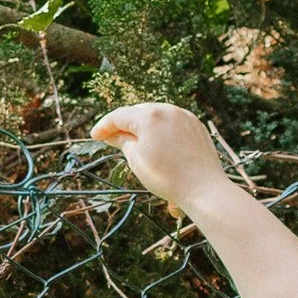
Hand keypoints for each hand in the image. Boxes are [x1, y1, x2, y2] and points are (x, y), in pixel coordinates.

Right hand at [90, 102, 236, 216]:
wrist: (203, 188)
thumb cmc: (167, 177)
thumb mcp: (137, 160)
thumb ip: (123, 142)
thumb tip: (114, 136)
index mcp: (149, 117)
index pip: (119, 116)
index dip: (104, 126)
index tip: (95, 136)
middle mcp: (168, 110)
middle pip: (138, 112)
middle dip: (123, 124)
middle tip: (111, 138)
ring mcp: (184, 116)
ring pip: (156, 115)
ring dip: (142, 125)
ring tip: (133, 140)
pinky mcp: (195, 124)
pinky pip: (172, 121)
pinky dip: (160, 128)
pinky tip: (156, 141)